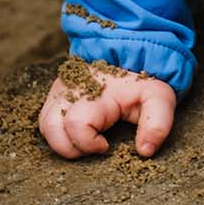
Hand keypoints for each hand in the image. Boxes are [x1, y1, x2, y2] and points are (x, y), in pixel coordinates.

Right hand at [37, 62, 177, 158]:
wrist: (127, 52)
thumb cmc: (141, 80)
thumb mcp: (158, 98)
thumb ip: (157, 124)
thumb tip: (145, 152)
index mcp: (95, 93)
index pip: (76, 125)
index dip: (88, 143)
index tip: (105, 145)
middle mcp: (70, 91)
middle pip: (51, 129)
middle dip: (72, 147)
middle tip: (94, 144)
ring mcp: (59, 91)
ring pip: (44, 125)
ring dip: (61, 141)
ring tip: (83, 141)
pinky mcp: (55, 94)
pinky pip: (45, 119)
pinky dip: (58, 132)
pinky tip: (76, 133)